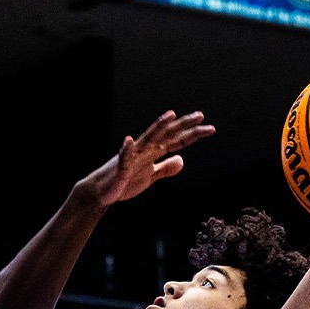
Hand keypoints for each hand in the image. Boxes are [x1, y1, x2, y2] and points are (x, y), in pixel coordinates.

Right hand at [73, 111, 214, 206]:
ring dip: (158, 127)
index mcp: (152, 153)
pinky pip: (123, 157)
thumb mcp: (151, 176)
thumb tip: (182, 160)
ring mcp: (132, 157)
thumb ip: (165, 168)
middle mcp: (144, 150)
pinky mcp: (120, 167)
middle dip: (183, 126)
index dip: (191, 135)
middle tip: (201, 116)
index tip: (208, 128)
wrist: (102, 192)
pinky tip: (129, 140)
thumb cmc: (124, 182)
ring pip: (147, 139)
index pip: (175, 140)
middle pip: (167, 134)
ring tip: (170, 116)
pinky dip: (126, 149)